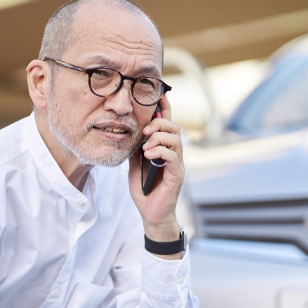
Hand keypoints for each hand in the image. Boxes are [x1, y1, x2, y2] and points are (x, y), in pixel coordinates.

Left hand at [128, 95, 183, 246]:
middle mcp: (174, 154)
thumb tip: (130, 133)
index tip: (160, 93)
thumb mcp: (135, 166)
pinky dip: (160, 152)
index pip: (167, 124)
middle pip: (174, 127)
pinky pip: (173, 157)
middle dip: (160, 123)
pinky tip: (149, 156)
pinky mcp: (177, 175)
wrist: (151, 214)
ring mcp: (177, 164)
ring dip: (159, 137)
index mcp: (164, 149)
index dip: (165, 108)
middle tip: (146, 129)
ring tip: (146, 146)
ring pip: (176, 139)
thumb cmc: (145, 191)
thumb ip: (136, 150)